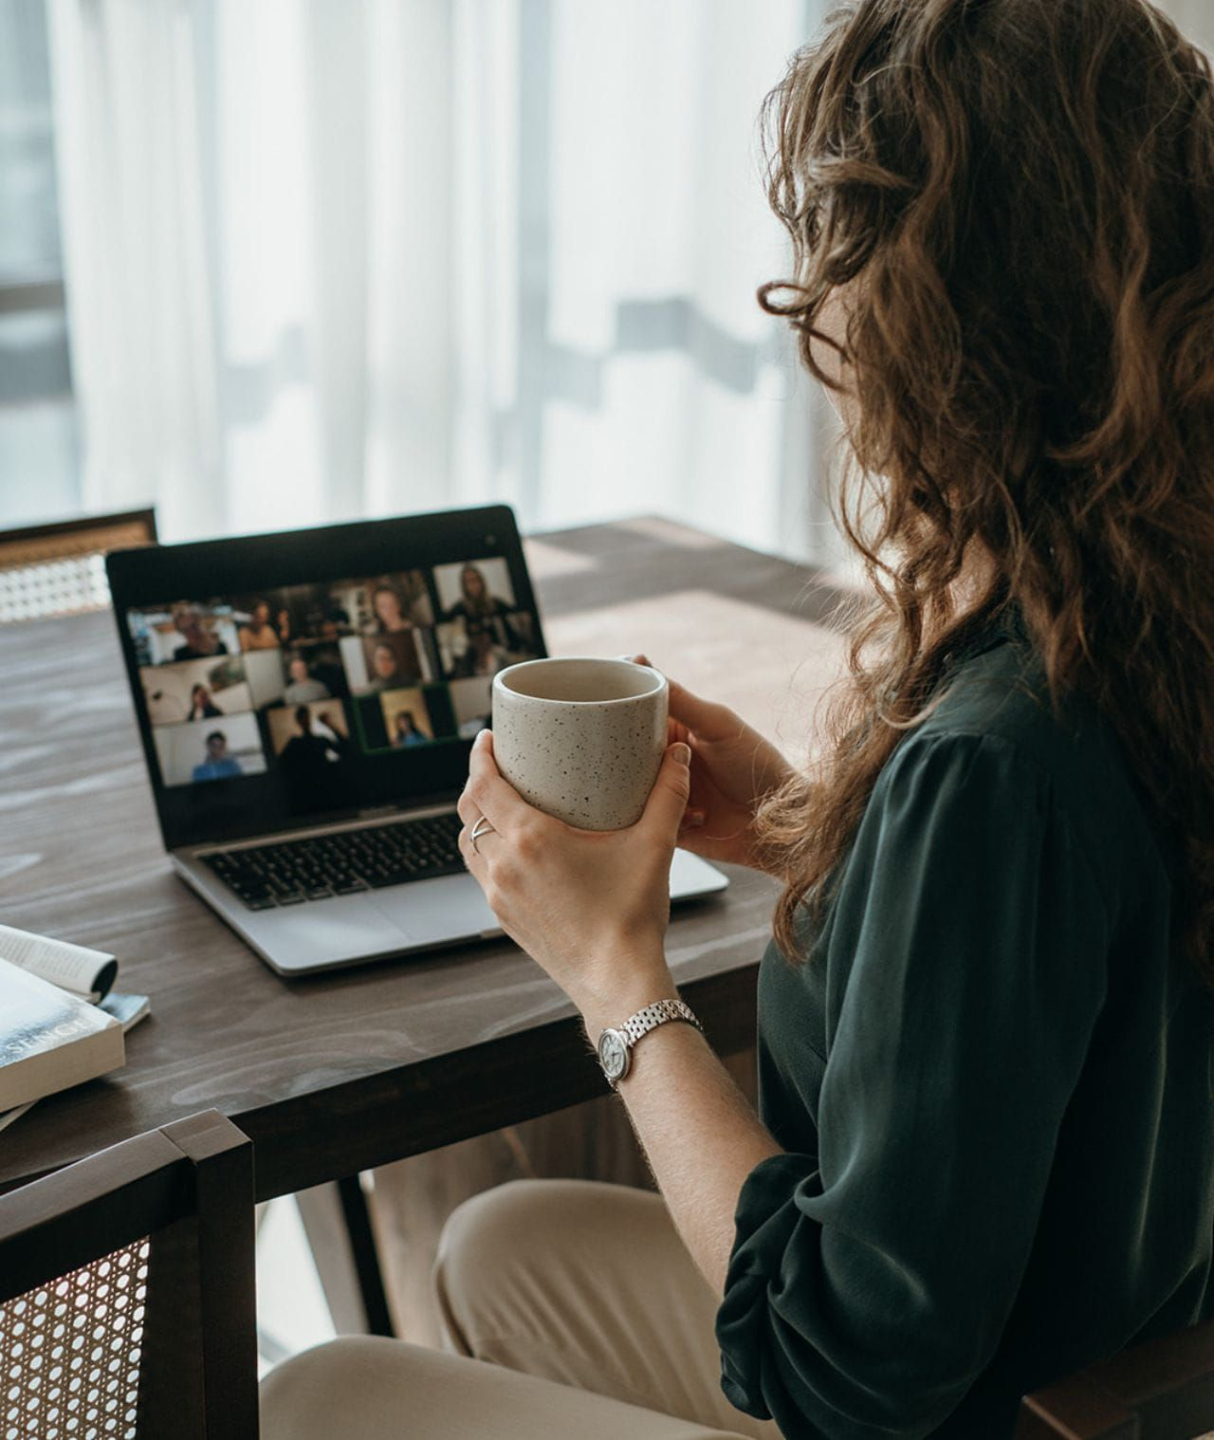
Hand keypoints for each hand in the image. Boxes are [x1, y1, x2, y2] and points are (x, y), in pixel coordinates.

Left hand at [456, 729, 688, 1022]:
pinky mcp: (504, 917)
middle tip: (497, 763)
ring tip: (500, 802)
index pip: (482, 785)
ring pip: (469, 843)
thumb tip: (678, 756)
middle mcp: (504, 865)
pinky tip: (511, 848)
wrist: (617, 983)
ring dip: (477, 818)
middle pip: (468, 809)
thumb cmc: (631, 917)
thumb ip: (667, 795)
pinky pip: (480, 872)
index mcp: (530, 839)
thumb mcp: (654, 846)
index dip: (479, 757)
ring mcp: (499, 894)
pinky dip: (486, 851)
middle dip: (476, 781)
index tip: (487, 739)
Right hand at [631, 655, 793, 872]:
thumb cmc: (758, 765)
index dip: (614, 706)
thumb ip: (681, 700)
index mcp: (674, 731)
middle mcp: (665, 762)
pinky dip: (661, 817)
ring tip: (664, 786)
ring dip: (641, 789)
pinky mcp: (666, 826)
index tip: (592, 697)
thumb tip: (641, 663)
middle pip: (621, 753)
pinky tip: (697, 814)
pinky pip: (645, 822)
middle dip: (616, 753)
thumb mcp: (718, 724)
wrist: (781, 822)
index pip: (634, 714)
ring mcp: (664, 795)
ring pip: (626, 790)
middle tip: (615, 752)